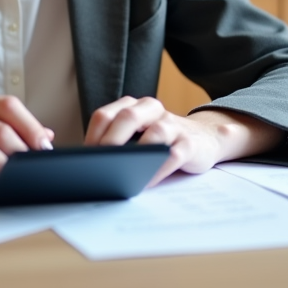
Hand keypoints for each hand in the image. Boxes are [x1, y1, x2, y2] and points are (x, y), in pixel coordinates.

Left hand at [83, 96, 282, 186]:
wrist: (204, 139)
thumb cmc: (161, 142)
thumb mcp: (137, 136)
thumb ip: (117, 142)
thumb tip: (86, 166)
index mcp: (133, 106)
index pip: (105, 115)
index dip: (91, 136)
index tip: (83, 158)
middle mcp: (152, 110)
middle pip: (127, 117)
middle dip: (110, 141)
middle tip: (99, 162)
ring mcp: (172, 125)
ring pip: (155, 132)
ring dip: (137, 153)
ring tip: (122, 171)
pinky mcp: (189, 144)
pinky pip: (173, 154)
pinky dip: (158, 168)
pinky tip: (146, 181)